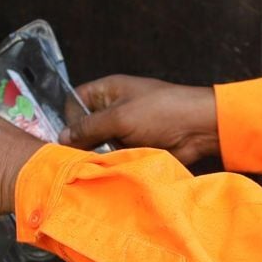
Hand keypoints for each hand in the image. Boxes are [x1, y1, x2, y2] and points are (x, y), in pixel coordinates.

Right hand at [62, 76, 219, 164]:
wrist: (199, 130)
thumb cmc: (162, 112)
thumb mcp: (120, 117)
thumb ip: (88, 127)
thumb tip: (62, 137)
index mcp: (108, 91)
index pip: (75, 101)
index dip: (70, 118)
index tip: (67, 137)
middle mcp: (113, 109)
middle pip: (84, 127)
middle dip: (81, 141)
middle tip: (76, 157)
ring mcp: (123, 130)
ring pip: (97, 145)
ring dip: (97, 155)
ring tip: (93, 166)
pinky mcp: (133, 148)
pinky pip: (113, 157)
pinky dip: (110, 164)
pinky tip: (107, 171)